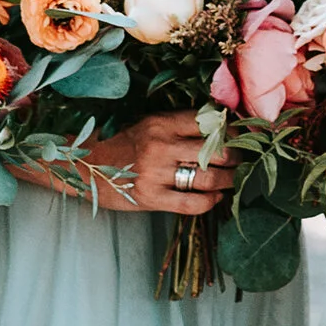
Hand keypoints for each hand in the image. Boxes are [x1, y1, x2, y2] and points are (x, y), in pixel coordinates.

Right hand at [23, 111, 234, 215]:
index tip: (244, 135)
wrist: (81, 166)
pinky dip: (211, 201)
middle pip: (216, 151)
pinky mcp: (150, 199)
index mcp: (160, 122)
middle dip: (236, 157)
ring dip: (228, 181)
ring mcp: (155, 173)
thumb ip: (179, 125)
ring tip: (232, 180)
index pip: (210, 122)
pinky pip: (193, 203)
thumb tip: (222, 126)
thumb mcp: (147, 124)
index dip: (233, 130)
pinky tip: (215, 197)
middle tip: (241, 160)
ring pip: (209, 178)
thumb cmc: (120, 143)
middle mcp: (160, 145)